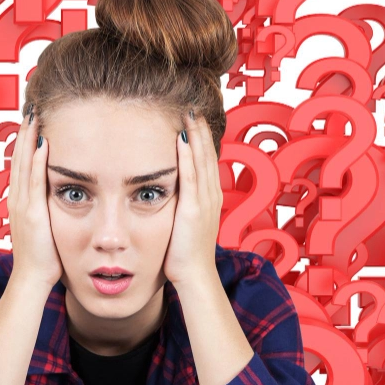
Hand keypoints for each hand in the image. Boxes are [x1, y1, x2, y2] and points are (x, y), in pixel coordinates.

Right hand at [6, 104, 63, 289]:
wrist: (32, 279)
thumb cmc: (43, 255)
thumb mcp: (44, 224)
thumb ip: (47, 207)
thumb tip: (61, 193)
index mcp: (20, 200)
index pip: (21, 163)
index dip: (25, 140)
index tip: (32, 120)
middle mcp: (17, 198)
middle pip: (19, 157)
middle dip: (25, 132)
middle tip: (32, 108)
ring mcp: (23, 205)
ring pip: (23, 164)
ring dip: (29, 139)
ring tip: (34, 116)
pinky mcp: (33, 214)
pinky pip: (34, 182)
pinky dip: (36, 162)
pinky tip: (42, 144)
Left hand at [163, 110, 222, 287]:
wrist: (195, 276)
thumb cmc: (186, 255)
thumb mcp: (187, 224)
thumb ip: (182, 207)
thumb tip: (173, 195)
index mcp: (210, 198)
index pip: (207, 162)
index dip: (203, 140)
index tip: (195, 121)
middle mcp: (211, 196)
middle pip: (207, 155)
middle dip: (201, 131)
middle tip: (194, 108)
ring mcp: (204, 202)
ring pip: (201, 161)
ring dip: (196, 136)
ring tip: (190, 115)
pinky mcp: (193, 209)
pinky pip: (190, 177)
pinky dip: (187, 156)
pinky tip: (181, 139)